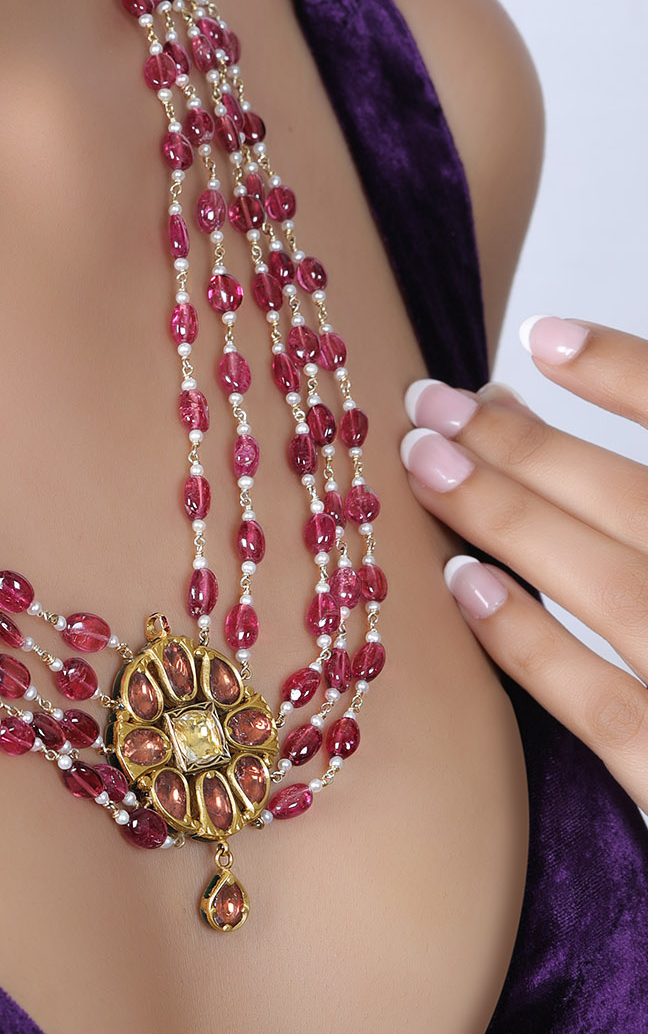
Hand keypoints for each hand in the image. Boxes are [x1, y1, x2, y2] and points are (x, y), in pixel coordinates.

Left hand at [400, 315, 647, 813]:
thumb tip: (568, 465)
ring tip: (424, 460)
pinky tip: (464, 587)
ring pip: (620, 589)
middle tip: (433, 400)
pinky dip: (536, 647)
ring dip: (513, 518)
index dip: (634, 377)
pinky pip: (614, 716)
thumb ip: (642, 518)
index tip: (541, 335)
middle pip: (643, 505)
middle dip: (532, 445)